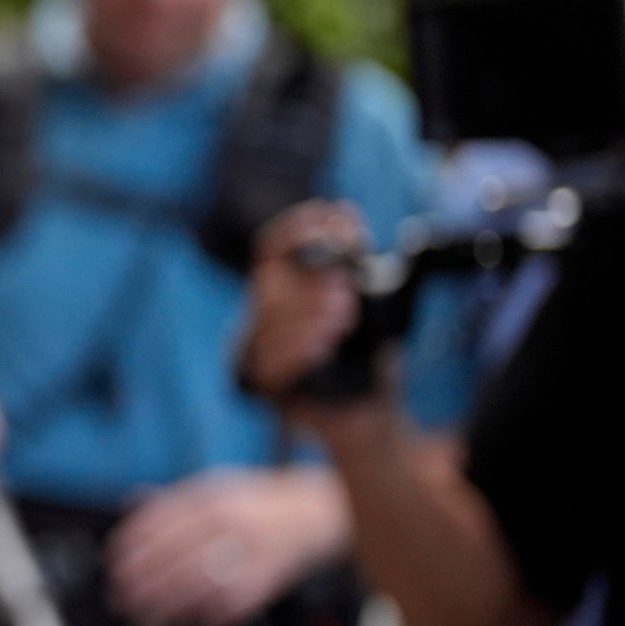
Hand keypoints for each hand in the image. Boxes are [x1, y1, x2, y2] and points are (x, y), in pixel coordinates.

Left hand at [107, 467, 351, 625]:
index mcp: (214, 499)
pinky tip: (178, 621)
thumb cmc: (253, 503)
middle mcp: (231, 526)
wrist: (310, 517)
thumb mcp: (214, 487)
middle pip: (176, 557)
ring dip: (163, 603)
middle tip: (119, 592)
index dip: (134, 545)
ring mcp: (249, 556)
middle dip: (142, 580)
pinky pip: (225, 607)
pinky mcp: (263, 585)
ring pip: (198, 586)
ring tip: (139, 611)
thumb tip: (132, 503)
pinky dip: (198, 618)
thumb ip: (174, 498)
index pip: (164, 522)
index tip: (113, 560)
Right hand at [238, 201, 370, 407]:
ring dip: (308, 317)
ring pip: (266, 320)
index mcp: (284, 289)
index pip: (271, 247)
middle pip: (269, 281)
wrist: (368, 411)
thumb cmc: (367, 355)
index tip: (330, 222)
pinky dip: (296, 351)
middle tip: (346, 294)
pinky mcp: (258, 383)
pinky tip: (322, 347)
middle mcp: (263, 314)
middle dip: (308, 283)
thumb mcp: (368, 300)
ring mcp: (256, 347)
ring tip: (343, 320)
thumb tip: (345, 214)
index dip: (296, 230)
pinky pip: (267, 361)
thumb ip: (354, 260)